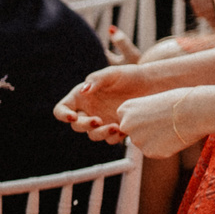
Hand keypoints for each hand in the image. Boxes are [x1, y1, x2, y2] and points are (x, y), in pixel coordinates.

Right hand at [54, 61, 170, 143]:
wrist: (152, 86)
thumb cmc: (130, 75)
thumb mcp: (112, 73)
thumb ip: (96, 80)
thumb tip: (83, 91)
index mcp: (81, 97)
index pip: (62, 109)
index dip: (63, 115)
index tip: (72, 117)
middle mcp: (88, 111)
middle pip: (77, 125)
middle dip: (85, 125)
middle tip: (98, 121)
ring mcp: (102, 121)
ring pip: (93, 135)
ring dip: (101, 134)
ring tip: (115, 127)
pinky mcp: (116, 129)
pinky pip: (110, 139)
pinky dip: (114, 137)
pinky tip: (124, 129)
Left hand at [114, 89, 201, 159]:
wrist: (194, 110)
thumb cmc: (178, 101)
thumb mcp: (153, 103)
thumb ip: (142, 115)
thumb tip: (142, 129)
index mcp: (124, 110)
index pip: (128, 120)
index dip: (145, 119)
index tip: (157, 114)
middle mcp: (126, 125)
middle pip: (135, 133)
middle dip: (148, 131)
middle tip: (166, 123)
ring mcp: (136, 140)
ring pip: (146, 143)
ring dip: (157, 139)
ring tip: (172, 128)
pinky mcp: (149, 152)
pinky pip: (156, 152)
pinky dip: (165, 148)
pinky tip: (174, 137)